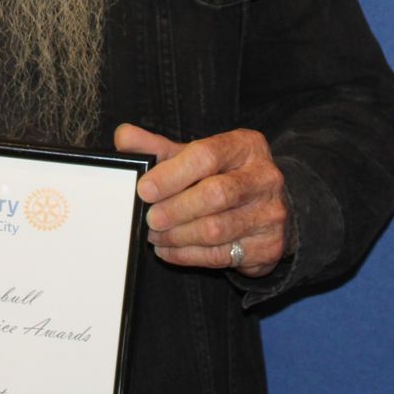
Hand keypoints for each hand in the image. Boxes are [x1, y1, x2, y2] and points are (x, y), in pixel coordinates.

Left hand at [114, 123, 289, 276]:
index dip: (172, 174)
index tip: (144, 189)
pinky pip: (221, 256)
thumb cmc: (223, 176)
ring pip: (217, 229)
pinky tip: (168, 250)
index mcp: (246, 145)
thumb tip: (123, 137)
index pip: (206, 155)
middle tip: (149, 219)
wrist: (267, 209)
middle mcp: (264, 177)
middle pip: (215, 194)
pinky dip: (187, 255)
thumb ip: (159, 148)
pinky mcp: (269, 246)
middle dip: (175, 209)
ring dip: (178, 236)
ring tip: (155, 235)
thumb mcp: (195, 156)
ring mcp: (271, 214)